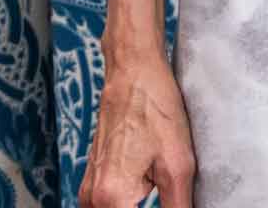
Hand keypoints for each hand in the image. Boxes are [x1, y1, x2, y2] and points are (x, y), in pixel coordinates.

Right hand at [81, 49, 195, 207]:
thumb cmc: (155, 110)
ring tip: (163, 186)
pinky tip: (151, 188)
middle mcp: (92, 198)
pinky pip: (109, 205)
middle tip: (169, 190)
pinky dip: (130, 204)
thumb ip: (178, 205)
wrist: (133, 74)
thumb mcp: (178, 164)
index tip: (176, 203)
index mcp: (111, 198)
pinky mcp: (93, 179)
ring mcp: (89, 189)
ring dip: (138, 207)